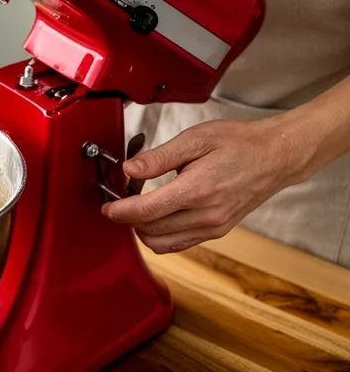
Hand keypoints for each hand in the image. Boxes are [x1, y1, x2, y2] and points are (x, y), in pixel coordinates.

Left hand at [102, 118, 309, 253]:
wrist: (276, 156)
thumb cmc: (239, 143)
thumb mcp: (195, 139)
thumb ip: (158, 157)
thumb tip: (129, 169)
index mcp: (198, 190)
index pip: (146, 212)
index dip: (120, 212)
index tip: (107, 207)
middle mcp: (206, 215)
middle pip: (149, 232)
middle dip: (128, 218)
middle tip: (122, 198)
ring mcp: (213, 227)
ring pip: (162, 244)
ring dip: (142, 230)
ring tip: (139, 207)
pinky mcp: (217, 232)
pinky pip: (178, 244)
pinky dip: (160, 235)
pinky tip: (157, 215)